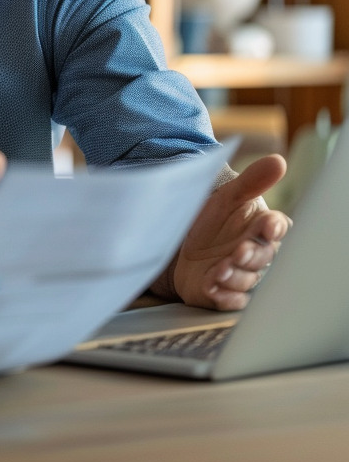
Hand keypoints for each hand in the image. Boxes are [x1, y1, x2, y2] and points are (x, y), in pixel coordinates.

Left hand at [171, 154, 289, 310]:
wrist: (182, 244)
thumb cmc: (214, 220)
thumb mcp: (227, 197)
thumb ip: (252, 182)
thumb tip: (278, 161)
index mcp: (260, 228)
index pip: (276, 228)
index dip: (274, 227)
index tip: (269, 224)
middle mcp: (255, 254)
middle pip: (261, 257)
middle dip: (251, 255)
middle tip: (238, 250)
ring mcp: (240, 275)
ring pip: (245, 280)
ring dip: (233, 276)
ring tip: (218, 270)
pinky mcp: (224, 293)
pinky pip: (229, 300)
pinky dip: (222, 296)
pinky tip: (212, 288)